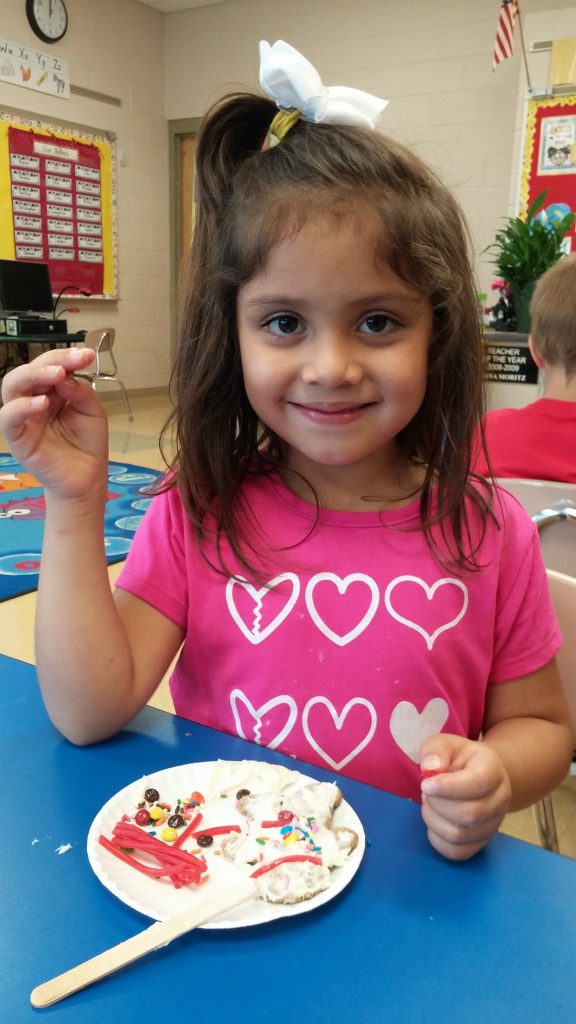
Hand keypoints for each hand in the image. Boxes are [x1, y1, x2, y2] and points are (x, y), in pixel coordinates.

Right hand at [0, 348, 108, 500]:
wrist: (87, 478)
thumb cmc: (87, 443)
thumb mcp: (93, 411)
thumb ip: (81, 392)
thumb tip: (65, 377)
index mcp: (51, 390)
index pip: (51, 365)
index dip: (66, 356)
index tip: (88, 354)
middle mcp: (33, 398)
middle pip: (29, 370)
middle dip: (51, 360)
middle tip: (72, 362)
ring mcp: (23, 417)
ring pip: (12, 386)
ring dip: (33, 375)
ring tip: (58, 375)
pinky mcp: (16, 437)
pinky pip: (9, 417)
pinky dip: (22, 406)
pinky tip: (43, 403)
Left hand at [419, 734, 511, 860]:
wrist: (479, 775)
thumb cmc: (459, 759)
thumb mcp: (446, 744)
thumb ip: (436, 750)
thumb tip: (430, 768)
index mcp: (493, 770)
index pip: (477, 784)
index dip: (448, 787)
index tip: (425, 784)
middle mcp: (500, 799)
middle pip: (469, 814)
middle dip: (438, 804)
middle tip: (426, 791)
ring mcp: (493, 824)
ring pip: (460, 836)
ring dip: (434, 820)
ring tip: (430, 804)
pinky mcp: (481, 842)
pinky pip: (456, 852)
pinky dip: (437, 838)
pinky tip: (435, 820)